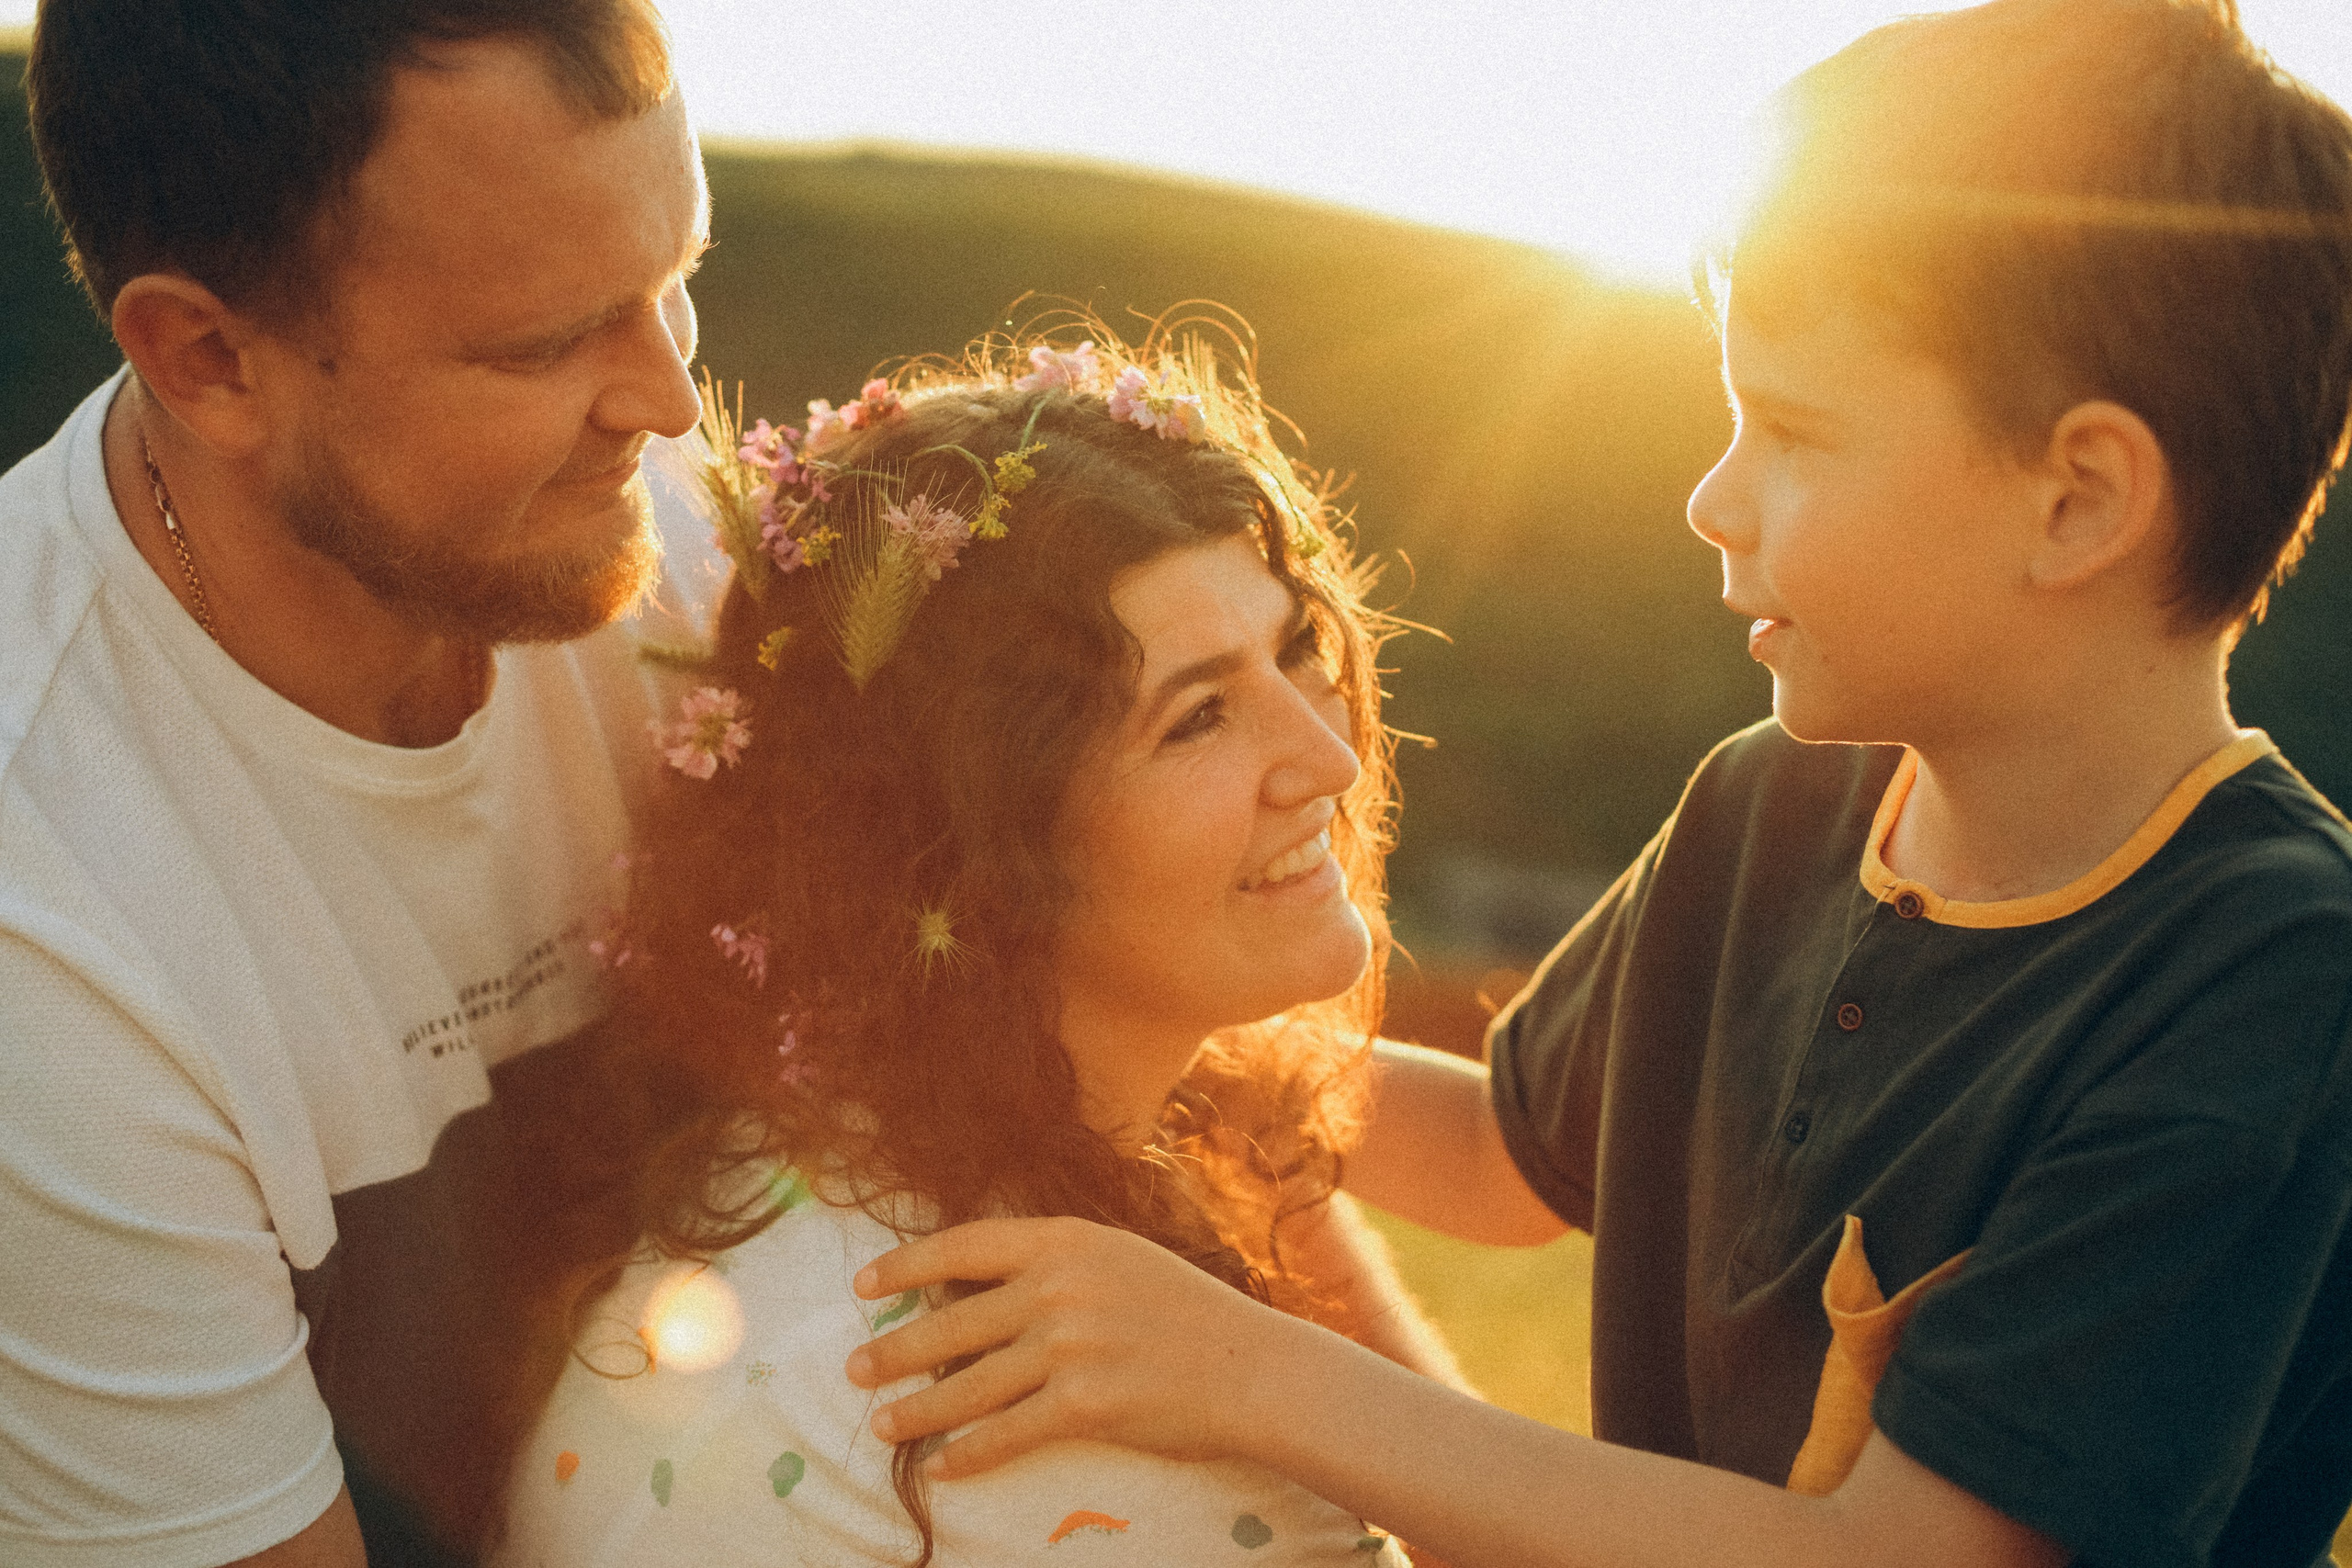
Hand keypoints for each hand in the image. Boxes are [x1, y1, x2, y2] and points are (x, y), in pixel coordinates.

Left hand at [844, 1216, 1301, 1479]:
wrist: (1253, 1368)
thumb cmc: (1187, 1313)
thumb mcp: (1120, 1258)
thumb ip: (1056, 1263)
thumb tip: (978, 1284)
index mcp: (1066, 1240)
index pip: (964, 1245)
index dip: (906, 1264)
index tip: (866, 1284)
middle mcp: (1060, 1288)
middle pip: (951, 1321)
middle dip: (894, 1349)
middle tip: (854, 1367)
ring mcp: (1070, 1347)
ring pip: (968, 1385)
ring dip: (916, 1409)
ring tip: (880, 1421)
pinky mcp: (1084, 1405)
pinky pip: (1006, 1433)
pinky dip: (967, 1454)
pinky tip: (941, 1467)